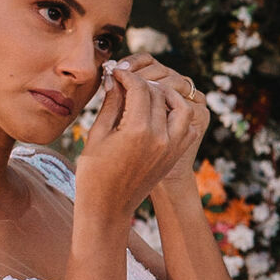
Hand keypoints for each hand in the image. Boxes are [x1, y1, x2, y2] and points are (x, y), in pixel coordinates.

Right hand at [75, 62, 184, 221]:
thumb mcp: (97, 135)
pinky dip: (177, 115)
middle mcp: (160, 137)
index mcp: (138, 130)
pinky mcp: (175, 154)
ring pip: (180, 107)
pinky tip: (160, 113)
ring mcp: (171, 146)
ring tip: (148, 92)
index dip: (126, 76)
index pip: (139, 88)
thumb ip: (111, 104)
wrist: (109, 207)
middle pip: (159, 94)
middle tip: (128, 80)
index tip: (117, 72)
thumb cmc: (94, 172)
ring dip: (166, 95)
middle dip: (142, 82)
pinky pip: (185, 127)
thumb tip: (115, 80)